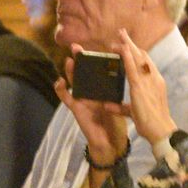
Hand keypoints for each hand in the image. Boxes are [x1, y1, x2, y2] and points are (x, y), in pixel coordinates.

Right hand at [57, 48, 128, 164]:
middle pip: (83, 72)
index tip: (95, 48)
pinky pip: (66, 98)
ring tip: (69, 60)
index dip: (96, 59)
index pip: (97, 70)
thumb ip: (117, 89)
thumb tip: (127, 73)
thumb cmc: (115, 122)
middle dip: (79, 59)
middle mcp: (90, 91)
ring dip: (70, 71)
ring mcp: (82, 99)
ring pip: (74, 82)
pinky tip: (59, 82)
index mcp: (101, 89)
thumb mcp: (118, 102)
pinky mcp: (76, 108)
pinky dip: (61, 91)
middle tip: (76, 46)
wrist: (110, 141)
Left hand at [118, 30, 176, 144]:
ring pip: (138, 58)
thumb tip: (107, 105)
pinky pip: (133, 69)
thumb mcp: (134, 111)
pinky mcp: (140, 88)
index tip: (125, 46)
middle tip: (121, 33)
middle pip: (142, 56)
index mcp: (155, 83)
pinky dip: (127, 57)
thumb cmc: (151, 123)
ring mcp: (148, 82)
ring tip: (119, 35)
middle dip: (131, 44)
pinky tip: (121, 48)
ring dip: (128, 46)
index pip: (145, 63)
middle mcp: (154, 79)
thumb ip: (121, 106)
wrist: (161, 131)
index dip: (135, 53)